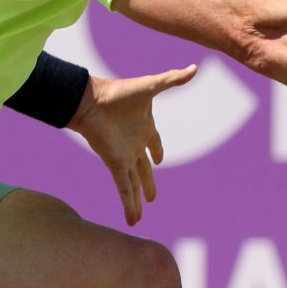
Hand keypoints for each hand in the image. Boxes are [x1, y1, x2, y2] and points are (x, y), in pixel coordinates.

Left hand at [67, 63, 195, 225]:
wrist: (91, 100)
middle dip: (148, 182)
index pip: (154, 142)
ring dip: (138, 200)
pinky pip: (124, 188)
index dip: (158, 150)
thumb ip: (173, 80)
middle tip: (152, 197)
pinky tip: (133, 220)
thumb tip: (195, 68)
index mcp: (144, 126)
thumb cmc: (119, 92)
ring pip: (134, 183)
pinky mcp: (115, 164)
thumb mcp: (151, 86)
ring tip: (141, 216)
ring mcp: (125, 156)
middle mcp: (134, 144)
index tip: (160, 159)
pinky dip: (129, 205)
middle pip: (144, 169)